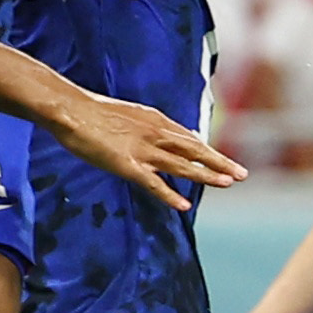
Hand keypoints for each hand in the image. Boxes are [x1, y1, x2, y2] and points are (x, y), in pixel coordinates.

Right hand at [50, 95, 246, 212]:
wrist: (70, 108)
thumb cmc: (90, 111)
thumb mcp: (124, 114)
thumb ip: (143, 126)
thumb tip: (152, 134)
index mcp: (154, 119)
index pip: (187, 136)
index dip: (206, 151)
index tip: (220, 160)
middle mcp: (155, 133)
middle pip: (195, 150)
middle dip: (219, 162)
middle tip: (242, 174)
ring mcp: (142, 149)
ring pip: (182, 165)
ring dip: (206, 175)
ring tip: (227, 184)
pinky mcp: (127, 165)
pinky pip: (154, 183)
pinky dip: (170, 194)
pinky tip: (184, 205)